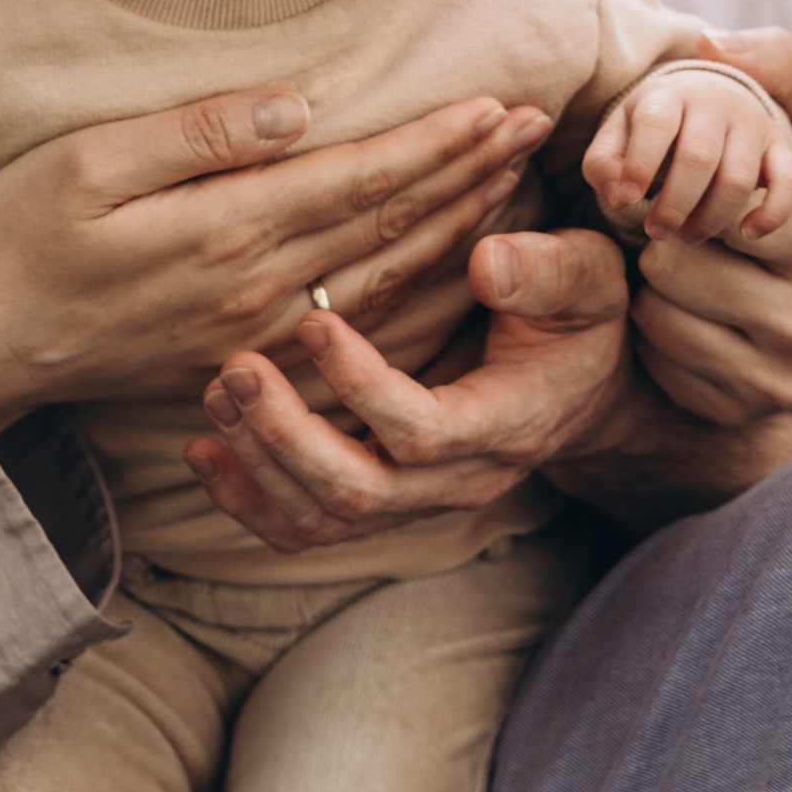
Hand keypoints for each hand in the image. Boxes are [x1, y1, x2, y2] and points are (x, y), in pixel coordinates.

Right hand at [0, 88, 550, 437]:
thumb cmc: (20, 239)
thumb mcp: (87, 164)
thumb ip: (198, 134)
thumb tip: (300, 108)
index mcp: (228, 232)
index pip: (364, 177)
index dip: (440, 140)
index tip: (501, 101)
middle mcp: (261, 291)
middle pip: (393, 224)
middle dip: (470, 170)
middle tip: (536, 122)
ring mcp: (258, 336)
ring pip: (389, 277)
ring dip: (457, 225)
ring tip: (508, 177)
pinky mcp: (246, 361)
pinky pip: (358, 326)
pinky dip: (417, 286)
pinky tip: (444, 260)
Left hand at [186, 222, 791, 555]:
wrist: (585, 388)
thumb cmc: (581, 319)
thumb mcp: (588, 278)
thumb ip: (546, 270)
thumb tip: (488, 263)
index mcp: (506, 423)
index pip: (423, 432)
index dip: (363, 386)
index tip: (315, 321)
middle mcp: (460, 480)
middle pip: (360, 494)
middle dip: (285, 436)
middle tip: (233, 370)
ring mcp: (418, 501)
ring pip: (324, 521)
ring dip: (257, 465)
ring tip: (214, 395)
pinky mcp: (384, 501)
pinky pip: (307, 528)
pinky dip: (248, 498)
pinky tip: (203, 452)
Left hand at [586, 61, 791, 247]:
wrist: (705, 100)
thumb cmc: (652, 129)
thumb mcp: (618, 135)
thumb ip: (604, 163)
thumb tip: (618, 195)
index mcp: (669, 94)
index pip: (656, 123)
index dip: (639, 164)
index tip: (626, 200)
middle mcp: (715, 103)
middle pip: (698, 157)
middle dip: (674, 203)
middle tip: (656, 232)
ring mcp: (752, 124)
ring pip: (738, 178)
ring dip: (711, 217)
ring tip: (687, 237)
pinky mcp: (780, 149)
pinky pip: (788, 182)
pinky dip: (773, 212)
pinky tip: (747, 234)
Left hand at [624, 32, 791, 429]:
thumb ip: (784, 62)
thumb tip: (713, 42)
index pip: (716, 210)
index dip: (698, 191)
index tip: (717, 191)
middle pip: (672, 265)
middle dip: (673, 238)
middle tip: (696, 233)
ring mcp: (778, 378)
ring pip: (657, 313)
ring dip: (660, 284)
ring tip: (700, 271)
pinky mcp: (742, 408)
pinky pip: (657, 357)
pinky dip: (663, 329)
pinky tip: (700, 314)